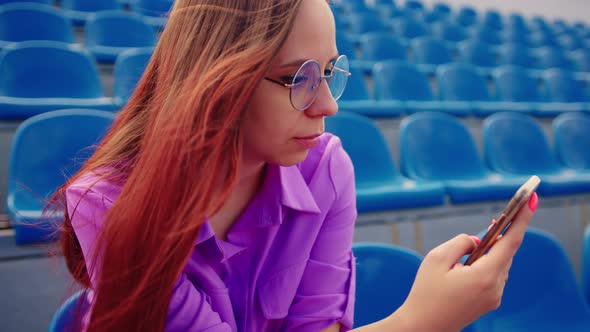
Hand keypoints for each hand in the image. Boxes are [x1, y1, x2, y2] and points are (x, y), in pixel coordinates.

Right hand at [396, 193, 537, 331]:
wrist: (422, 326)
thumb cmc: (425, 292)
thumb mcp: (437, 258)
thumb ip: (460, 242)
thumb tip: (477, 241)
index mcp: (484, 276)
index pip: (510, 242)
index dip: (522, 219)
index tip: (532, 200)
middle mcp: (495, 288)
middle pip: (505, 253)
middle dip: (501, 235)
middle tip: (497, 218)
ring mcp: (494, 297)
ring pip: (500, 264)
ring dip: (490, 251)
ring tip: (474, 244)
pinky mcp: (489, 302)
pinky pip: (494, 276)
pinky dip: (487, 264)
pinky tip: (470, 262)